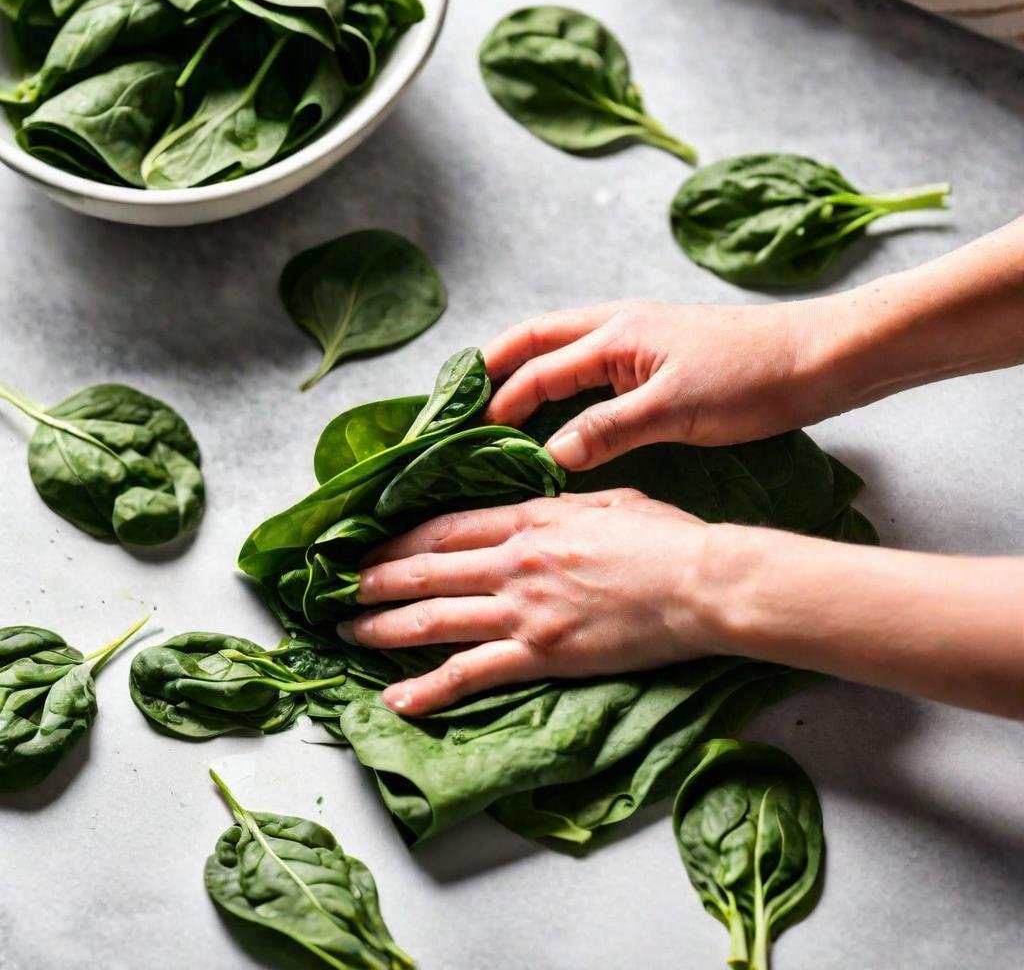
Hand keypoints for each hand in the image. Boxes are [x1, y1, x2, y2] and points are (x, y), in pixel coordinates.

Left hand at [346, 490, 725, 714]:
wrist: (701, 583)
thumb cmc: (666, 538)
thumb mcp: (607, 501)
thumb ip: (559, 506)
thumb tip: (533, 508)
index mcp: (530, 518)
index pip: (446, 527)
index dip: (400, 537)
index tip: (371, 544)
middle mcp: (514, 560)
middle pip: (426, 568)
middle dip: (375, 579)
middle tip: (340, 590)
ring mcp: (524, 608)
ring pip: (434, 617)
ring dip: (383, 625)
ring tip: (348, 633)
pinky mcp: (541, 653)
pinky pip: (471, 672)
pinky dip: (429, 687)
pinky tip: (398, 698)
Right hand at [484, 299, 832, 469]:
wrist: (818, 359)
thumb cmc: (750, 378)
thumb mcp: (675, 409)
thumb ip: (607, 429)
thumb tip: (549, 456)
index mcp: (614, 334)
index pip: (538, 370)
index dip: (499, 402)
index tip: (468, 436)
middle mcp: (617, 329)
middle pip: (537, 341)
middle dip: (495, 369)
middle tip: (461, 404)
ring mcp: (638, 343)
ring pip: (563, 354)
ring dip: (528, 377)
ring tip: (496, 411)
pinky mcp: (658, 362)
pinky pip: (592, 373)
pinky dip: (564, 390)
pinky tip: (561, 416)